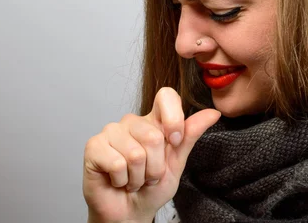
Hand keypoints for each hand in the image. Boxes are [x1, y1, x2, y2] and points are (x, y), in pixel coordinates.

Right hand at [83, 87, 220, 222]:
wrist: (130, 213)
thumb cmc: (151, 189)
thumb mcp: (176, 163)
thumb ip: (190, 135)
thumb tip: (213, 113)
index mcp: (153, 121)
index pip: (166, 96)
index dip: (174, 118)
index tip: (174, 141)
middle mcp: (131, 122)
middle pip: (154, 136)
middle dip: (155, 167)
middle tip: (146, 175)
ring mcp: (111, 131)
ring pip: (136, 153)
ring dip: (138, 177)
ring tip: (132, 179)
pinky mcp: (94, 146)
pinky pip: (117, 163)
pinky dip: (121, 181)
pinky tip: (117, 181)